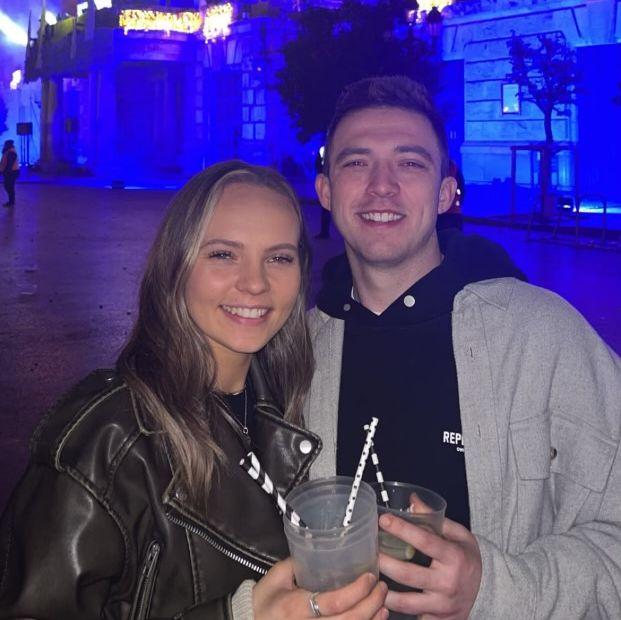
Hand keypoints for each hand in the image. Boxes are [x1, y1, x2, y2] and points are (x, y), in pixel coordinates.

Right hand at [253, 558, 388, 618]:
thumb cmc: (264, 600)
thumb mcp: (277, 576)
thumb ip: (299, 562)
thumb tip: (322, 547)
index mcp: (297, 608)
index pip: (335, 602)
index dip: (357, 591)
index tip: (370, 576)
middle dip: (372, 604)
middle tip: (382, 586)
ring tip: (383, 603)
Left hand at [378, 515, 481, 619]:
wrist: (487, 591)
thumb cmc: (468, 558)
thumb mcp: (458, 534)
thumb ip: (434, 518)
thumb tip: (412, 500)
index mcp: (454, 557)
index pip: (424, 541)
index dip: (402, 529)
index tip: (384, 519)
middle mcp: (448, 583)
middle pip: (408, 574)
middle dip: (385, 562)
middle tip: (371, 551)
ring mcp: (442, 605)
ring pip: (406, 603)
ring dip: (384, 591)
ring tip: (370, 578)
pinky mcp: (437, 619)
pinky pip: (414, 617)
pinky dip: (396, 610)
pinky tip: (383, 601)